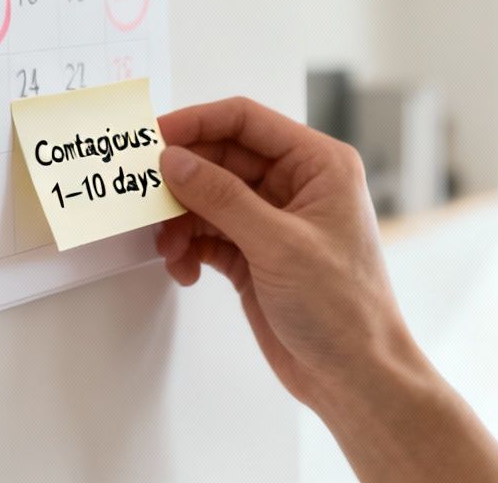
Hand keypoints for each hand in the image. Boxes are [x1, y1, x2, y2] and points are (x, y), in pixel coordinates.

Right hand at [153, 96, 409, 410]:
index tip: (153, 136)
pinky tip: (184, 271)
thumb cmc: (342, 307)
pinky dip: (189, 249)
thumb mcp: (278, 244)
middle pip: (222, 159)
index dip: (197, 122)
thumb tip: (174, 161)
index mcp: (319, 164)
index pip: (247, 122)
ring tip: (169, 249)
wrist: (354, 376)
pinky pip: (209, 235)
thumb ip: (222, 197)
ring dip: (182, 220)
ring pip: (210, 199)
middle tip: (143, 196)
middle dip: (182, 179)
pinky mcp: (256, 255)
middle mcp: (297, 185)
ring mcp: (274, 221)